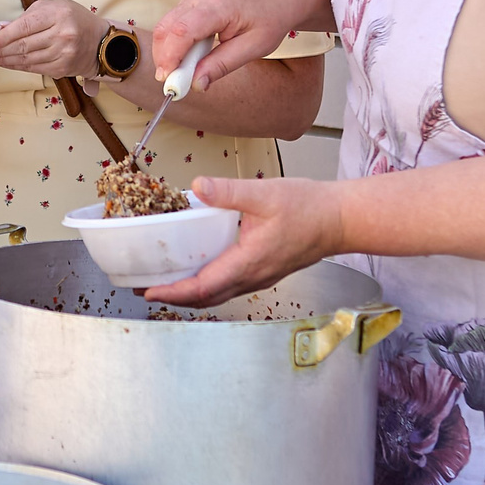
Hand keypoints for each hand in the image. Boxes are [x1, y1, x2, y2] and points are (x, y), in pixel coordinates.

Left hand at [0, 0, 103, 78]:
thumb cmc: (75, 19)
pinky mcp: (63, 68)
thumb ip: (28, 16)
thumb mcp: (54, 7)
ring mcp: (63, 53)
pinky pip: (34, 68)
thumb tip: (1, 27)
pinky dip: (17, 67)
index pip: (24, 26)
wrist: (102, 41)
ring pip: (27, 59)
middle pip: (23, 45)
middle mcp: (63, 34)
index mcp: (59, 14)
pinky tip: (6, 64)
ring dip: (5, 61)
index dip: (3, 36)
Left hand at [143, 175, 344, 306]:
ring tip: (166, 283)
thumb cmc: (308, 207)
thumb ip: (229, 191)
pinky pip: (230, 286)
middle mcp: (253, 277)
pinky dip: (208, 286)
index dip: (174, 292)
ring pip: (218, 295)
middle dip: (175, 297)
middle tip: (145, 289)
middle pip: (206, 298)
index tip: (149, 291)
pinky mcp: (264, 272)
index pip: (204, 287)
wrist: (340, 220)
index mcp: (249, 262)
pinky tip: (199, 272)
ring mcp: (260, 277)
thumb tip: (197, 186)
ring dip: (190, 294)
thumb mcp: (265, 193)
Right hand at [150, 0, 311, 94]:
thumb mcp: (254, 48)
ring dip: (168, 54)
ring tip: (188, 73)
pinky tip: (192, 57)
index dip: (170, 58)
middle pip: (166, 29)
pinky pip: (172, 26)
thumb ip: (222, 65)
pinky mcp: (189, 3)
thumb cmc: (269, 17)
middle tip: (176, 85)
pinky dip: (175, 46)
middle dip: (164, 59)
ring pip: (165, 28)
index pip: (183, 31)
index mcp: (219, 6)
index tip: (170, 82)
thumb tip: (196, 84)